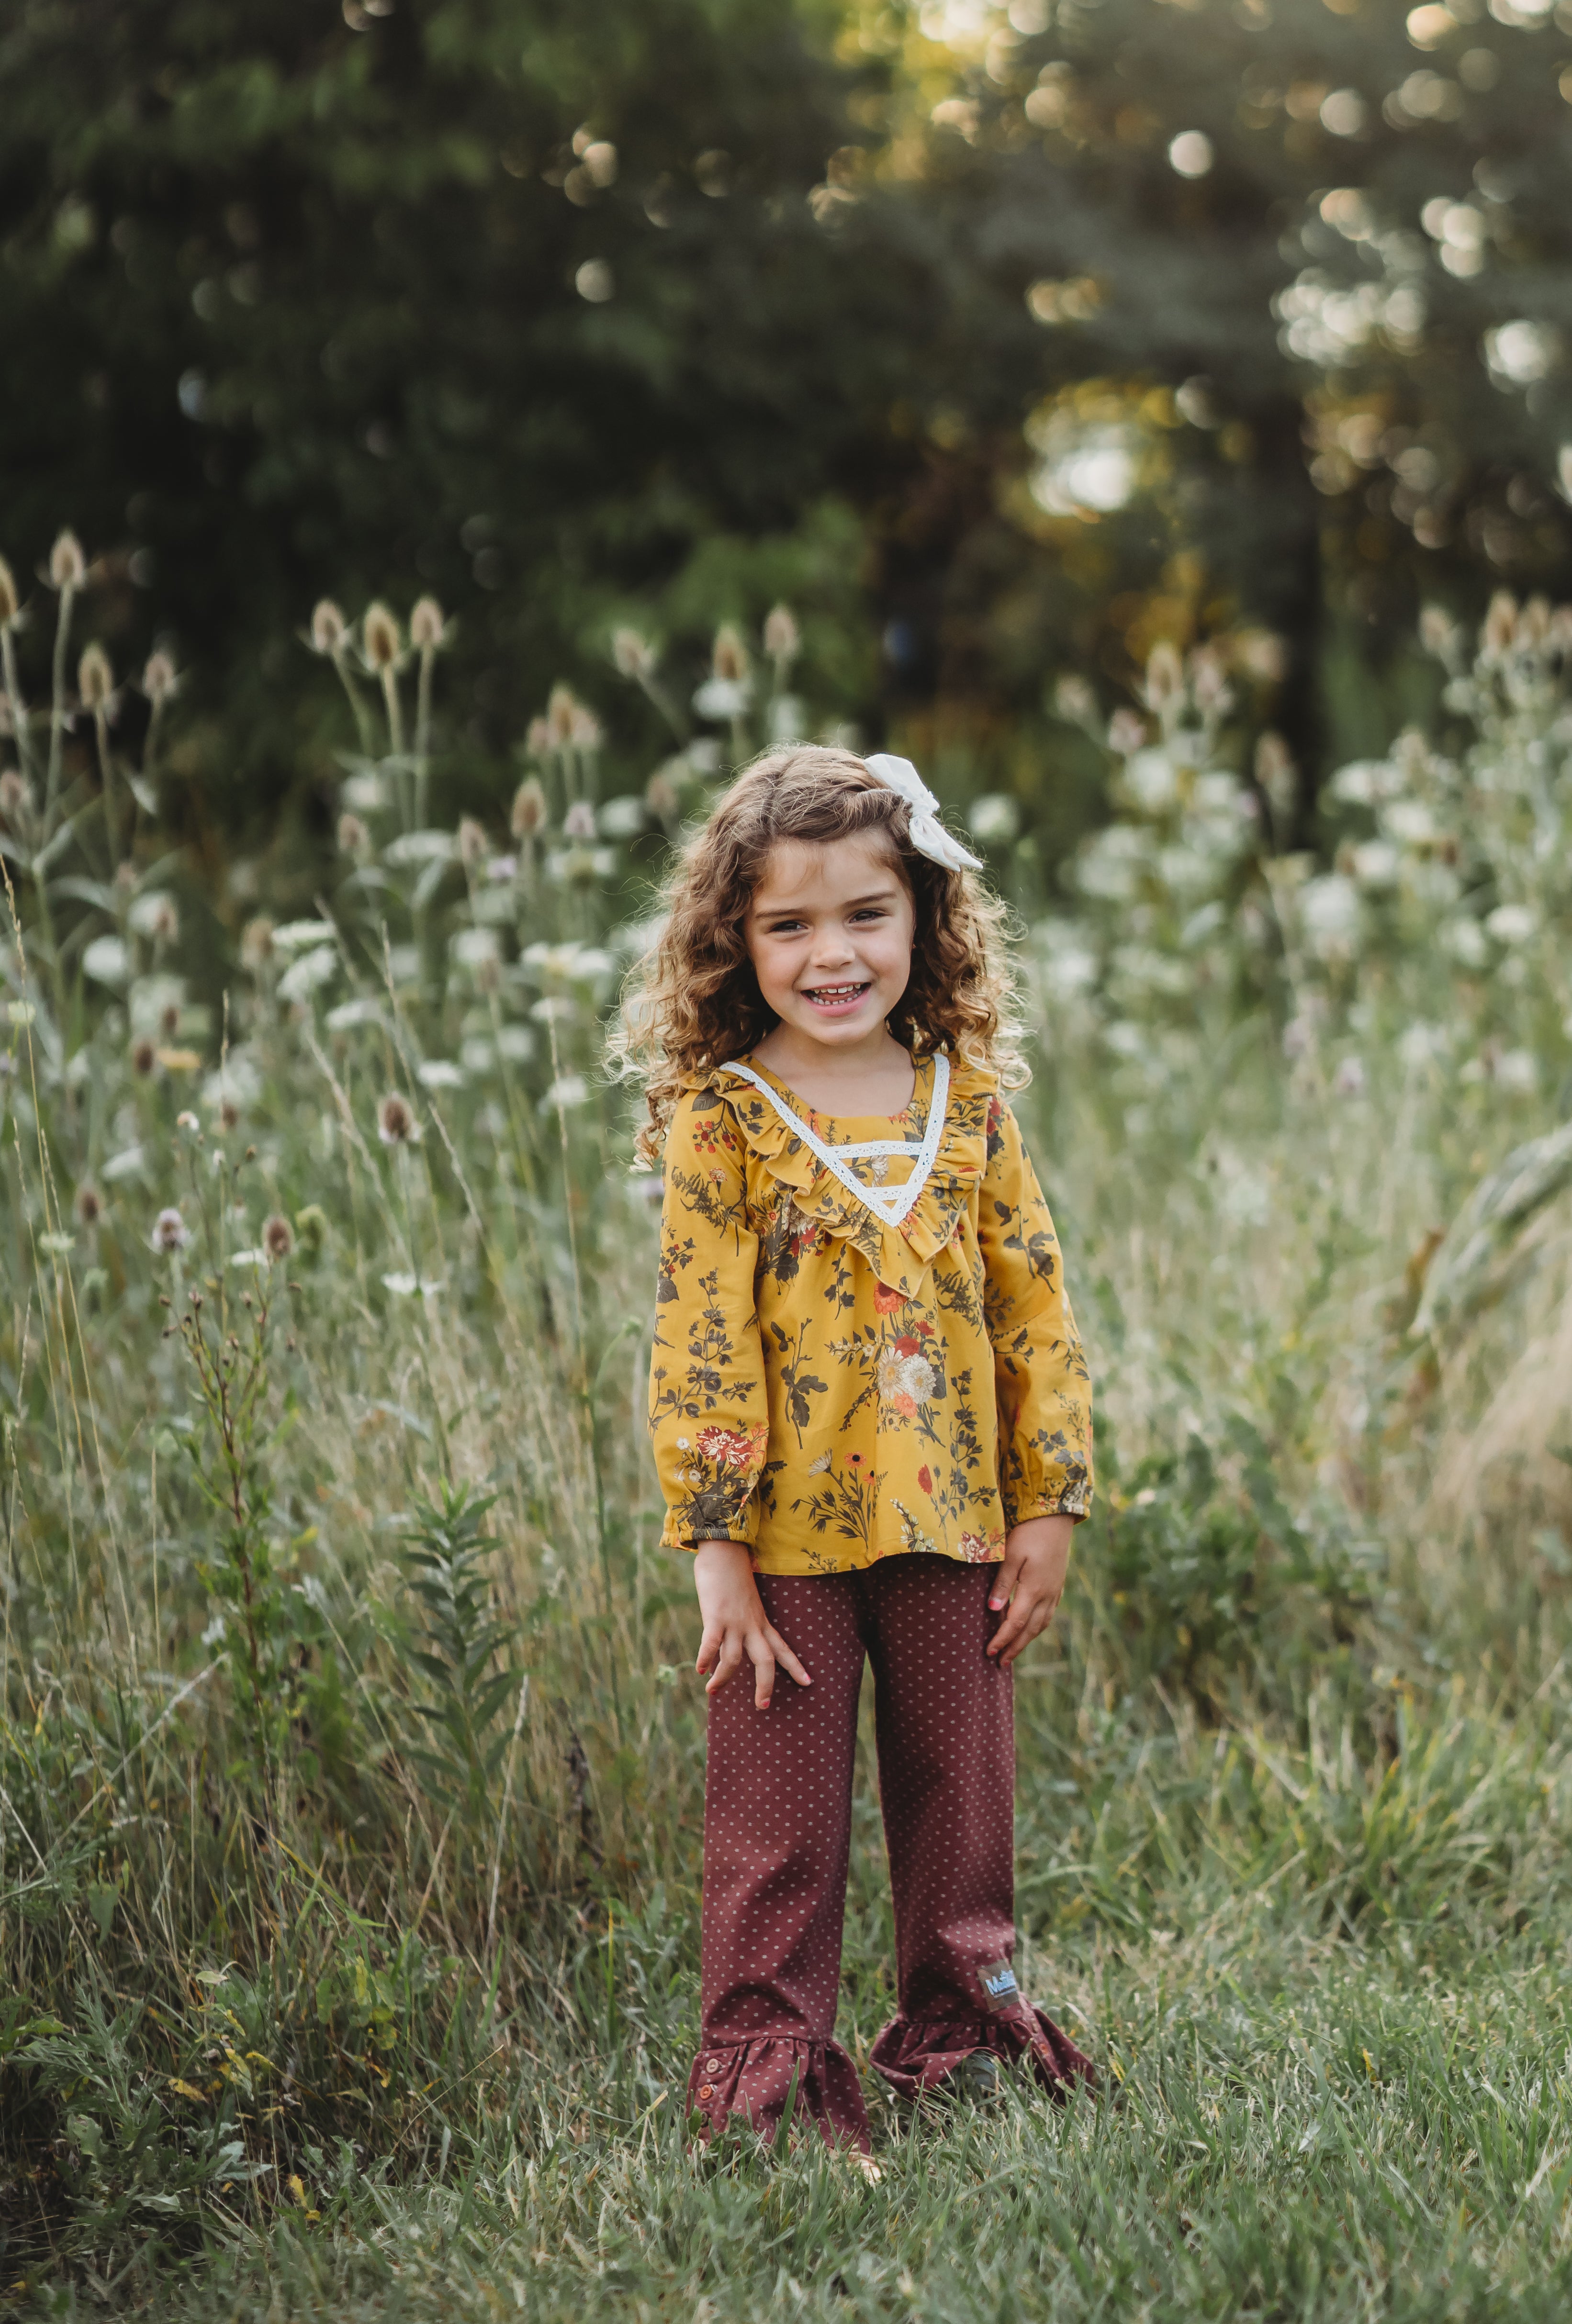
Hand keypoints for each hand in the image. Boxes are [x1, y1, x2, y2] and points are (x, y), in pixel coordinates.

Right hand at [693, 1540, 811, 1708]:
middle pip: (766, 1661)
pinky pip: (712, 1644)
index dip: (795, 1666)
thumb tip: (727, 1644)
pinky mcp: (716, 1616)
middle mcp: (752, 1625)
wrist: (725, 1551)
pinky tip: (700, 1670)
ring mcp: (734, 1621)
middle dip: (766, 1686)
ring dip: (724, 1678)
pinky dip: (705, 1658)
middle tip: (763, 1706)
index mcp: (761, 1621)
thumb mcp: (743, 1603)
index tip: (808, 1682)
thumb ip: (739, 1623)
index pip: (783, 1648)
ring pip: (735, 1659)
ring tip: (713, 1691)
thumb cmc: (732, 1575)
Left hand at [986, 1514, 1072, 1666]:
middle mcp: (1047, 1595)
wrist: (1056, 1517)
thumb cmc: (1029, 1532)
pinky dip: (1037, 1626)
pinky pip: (1048, 1614)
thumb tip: (993, 1610)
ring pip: (1041, 1624)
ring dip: (1027, 1640)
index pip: (1015, 1622)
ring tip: (1014, 1651)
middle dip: (1015, 1647)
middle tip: (1001, 1663)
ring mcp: (1055, 1590)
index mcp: (1034, 1589)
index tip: (989, 1652)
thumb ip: (1002, 1583)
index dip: (1002, 1639)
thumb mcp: (1011, 1554)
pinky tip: (1031, 1628)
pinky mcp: (1057, 1585)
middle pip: (1030, 1629)